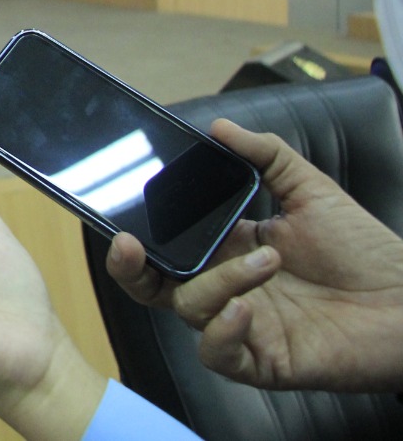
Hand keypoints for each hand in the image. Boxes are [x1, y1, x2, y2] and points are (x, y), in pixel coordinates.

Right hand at [106, 118, 402, 390]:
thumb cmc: (366, 250)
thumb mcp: (311, 190)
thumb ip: (266, 155)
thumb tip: (220, 126)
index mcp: (226, 248)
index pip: (165, 244)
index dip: (136, 234)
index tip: (120, 211)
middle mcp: (225, 287)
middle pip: (154, 285)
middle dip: (130, 268)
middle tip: (129, 244)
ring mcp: (241, 325)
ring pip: (190, 308)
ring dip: (219, 282)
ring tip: (269, 260)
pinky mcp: (262, 360)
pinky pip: (218, 353)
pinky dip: (223, 332)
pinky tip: (247, 309)